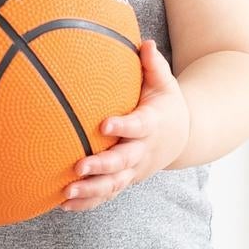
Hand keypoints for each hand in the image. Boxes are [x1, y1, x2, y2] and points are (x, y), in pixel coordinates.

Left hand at [61, 40, 190, 209]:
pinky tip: (64, 205)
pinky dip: (88, 202)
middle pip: (123, 162)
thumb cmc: (166, 104)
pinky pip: (107, 195)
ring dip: (91, 190)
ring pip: (114, 184)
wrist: (183, 137)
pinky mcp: (127, 180)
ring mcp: (135, 169)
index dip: (123, 127)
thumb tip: (145, 43)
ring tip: (66, 192)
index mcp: (152, 124)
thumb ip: (153, 65)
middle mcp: (143, 151)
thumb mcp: (165, 83)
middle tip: (79, 166)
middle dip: (101, 166)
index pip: (137, 126)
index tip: (104, 125)